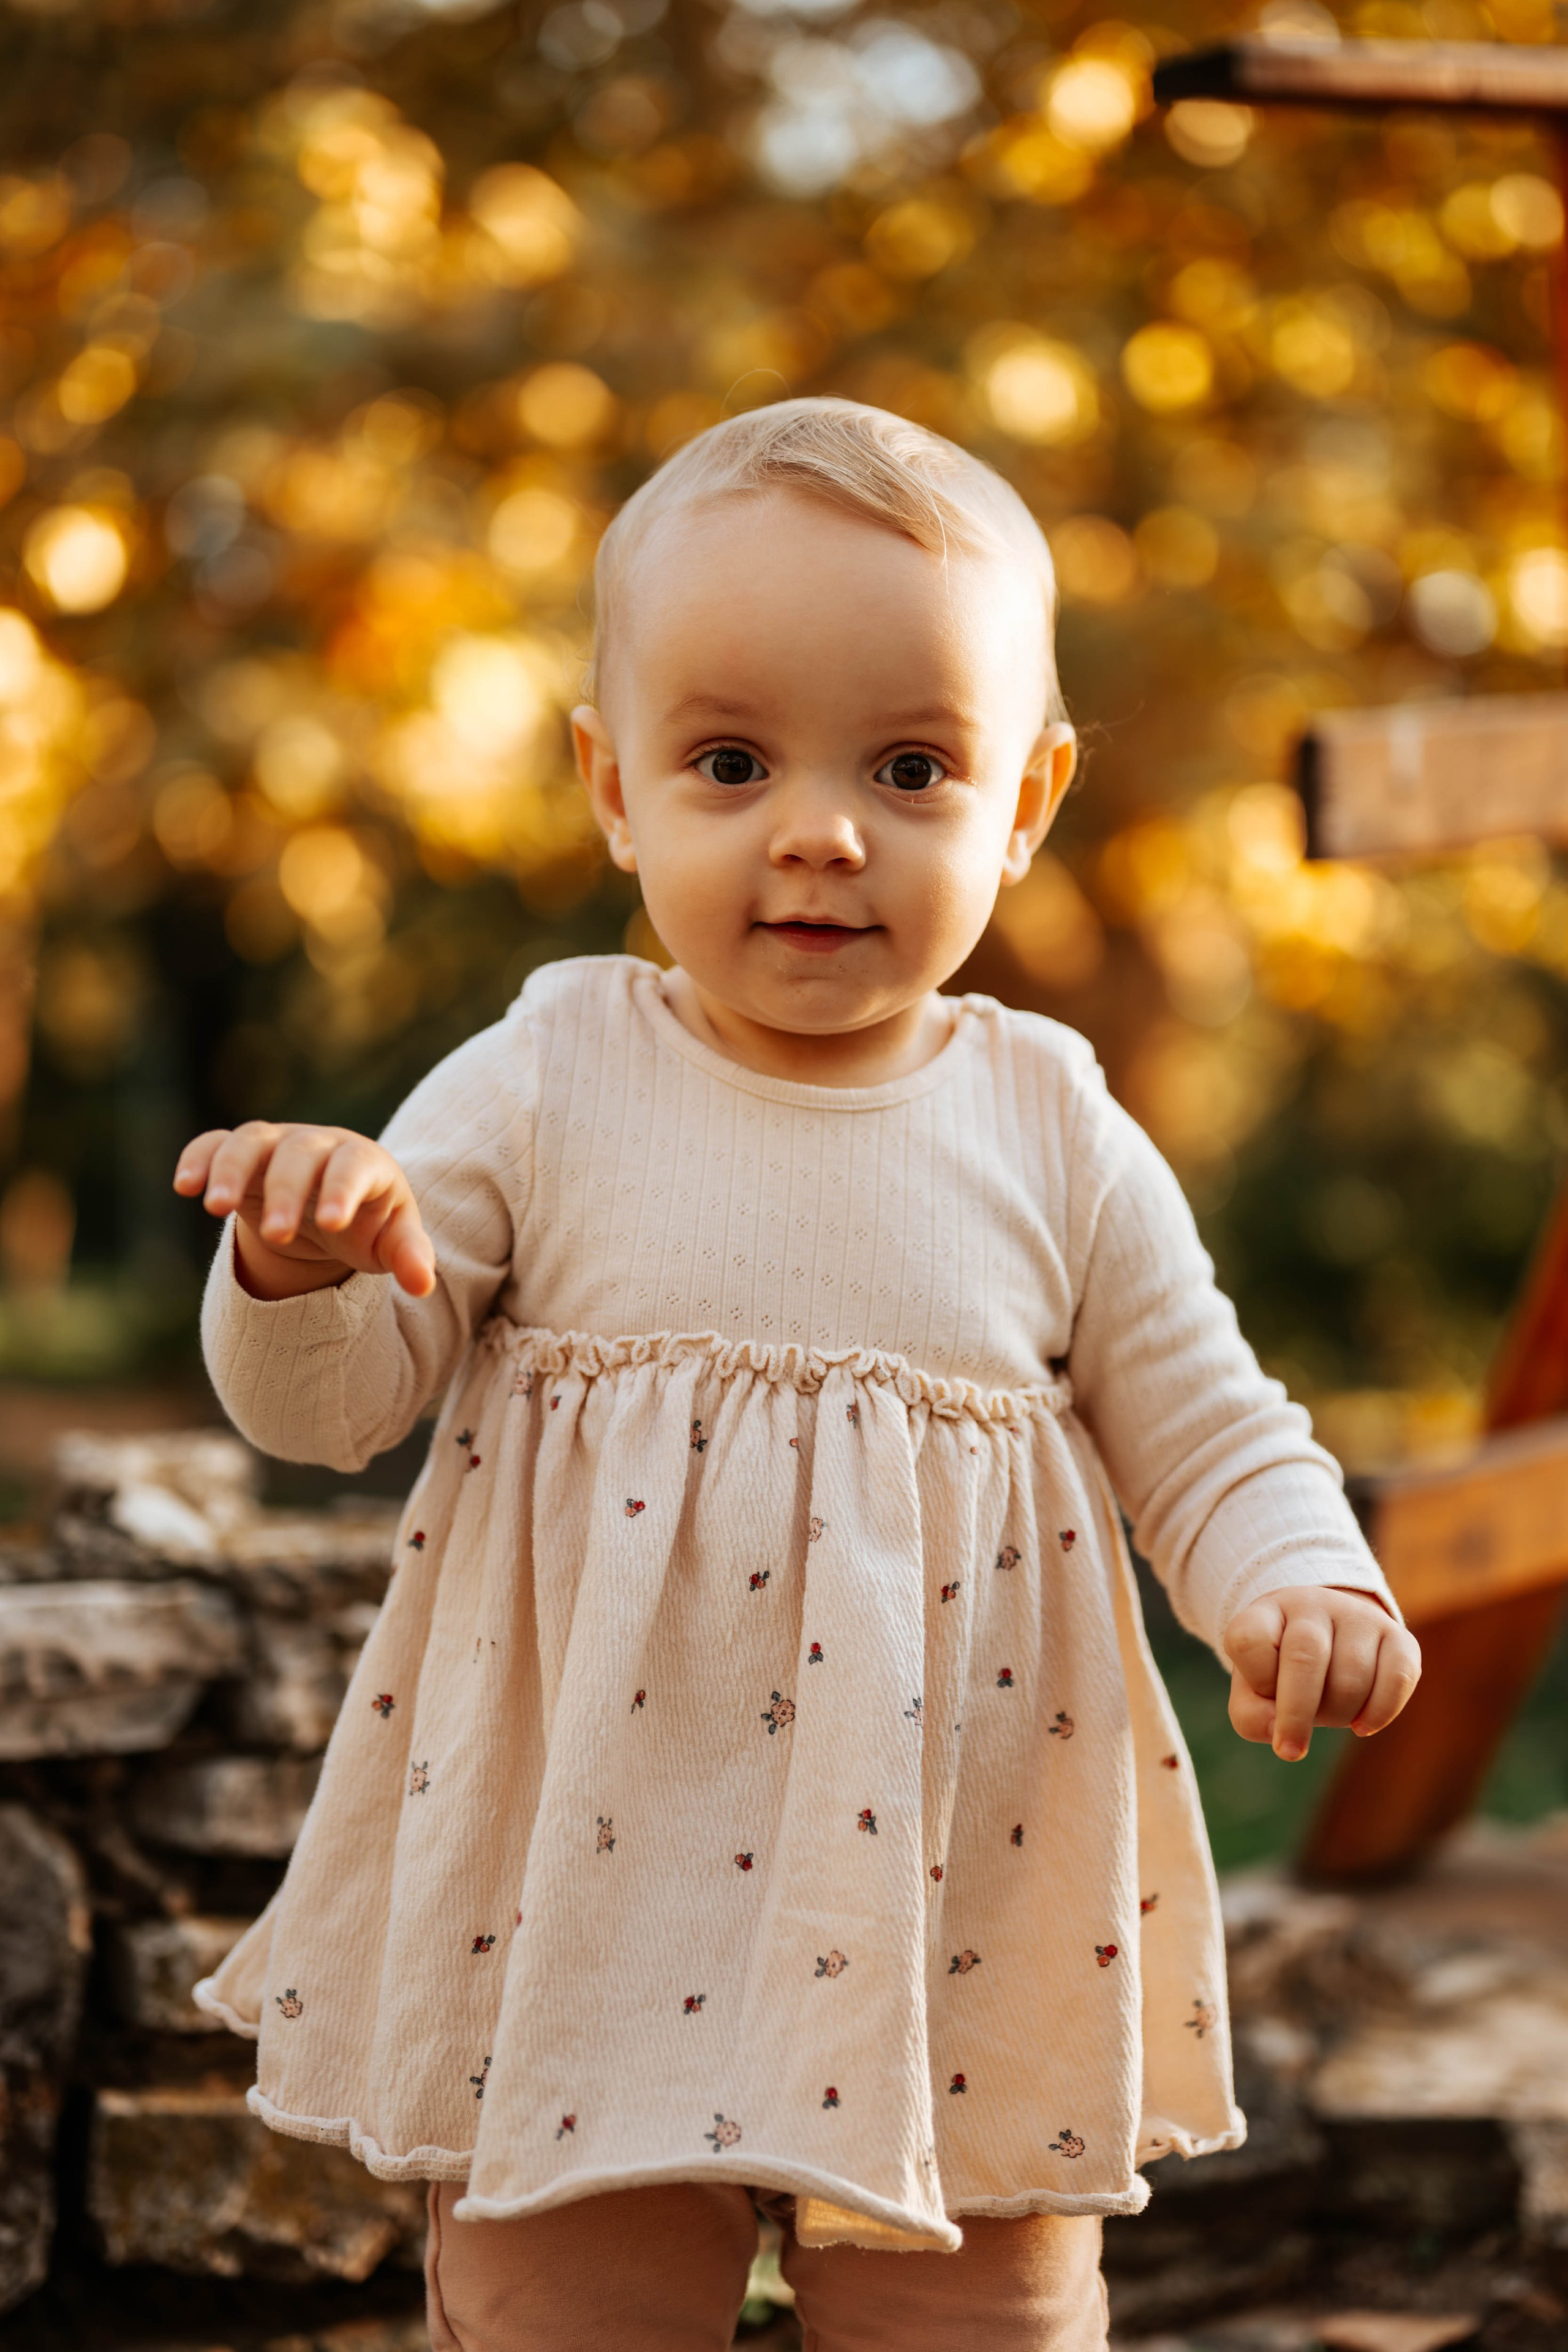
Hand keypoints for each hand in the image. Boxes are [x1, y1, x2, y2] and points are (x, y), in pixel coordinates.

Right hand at [174, 1122, 435, 1302]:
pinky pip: (215, 1144)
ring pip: (251, 1142)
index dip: (343, 1190)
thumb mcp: (392, 1240)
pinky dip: (199, 1158)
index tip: (333, 1224)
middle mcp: (318, 1145)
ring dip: (232, 1170)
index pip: (354, 1166)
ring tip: (215, 1208)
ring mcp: (276, 1144)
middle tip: (279, 1235)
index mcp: (363, 1162)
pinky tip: (183, 1185)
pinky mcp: (241, 1154)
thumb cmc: (368, 1222)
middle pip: (299, 1156)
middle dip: (287, 1192)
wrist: (331, 1205)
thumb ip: (409, 1256)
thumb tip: (423, 1284)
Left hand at [1223, 1586, 1420, 1762]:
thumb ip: (1252, 1717)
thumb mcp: (1254, 1694)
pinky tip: (1362, 1725)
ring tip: (1330, 1715)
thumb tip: (1282, 1735)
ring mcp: (1357, 1616)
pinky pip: (1398, 1678)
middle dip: (1297, 1714)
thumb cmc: (1284, 1677)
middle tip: (1292, 1749)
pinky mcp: (1398, 1636)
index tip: (1264, 1695)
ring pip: (1352, 1676)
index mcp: (1266, 1612)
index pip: (1248, 1639)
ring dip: (1338, 1714)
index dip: (1256, 1680)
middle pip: (1305, 1656)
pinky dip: (1379, 1713)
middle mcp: (1311, 1604)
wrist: (1331, 1645)